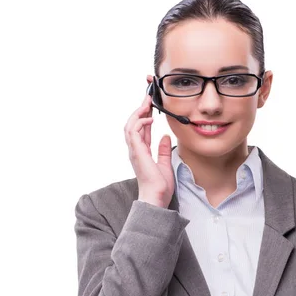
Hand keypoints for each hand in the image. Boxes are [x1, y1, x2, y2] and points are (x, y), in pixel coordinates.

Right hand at [124, 75, 174, 207]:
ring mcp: (134, 150)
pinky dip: (140, 123)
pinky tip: (149, 119)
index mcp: (141, 151)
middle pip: (133, 124)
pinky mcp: (137, 152)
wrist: (156, 197)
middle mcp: (135, 149)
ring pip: (130, 125)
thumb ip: (163, 150)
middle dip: (140, 110)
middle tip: (148, 98)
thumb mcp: (165, 163)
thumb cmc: (159, 185)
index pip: (141, 129)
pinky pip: (133, 133)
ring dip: (137, 113)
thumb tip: (165, 137)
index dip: (145, 115)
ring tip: (146, 103)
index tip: (151, 105)